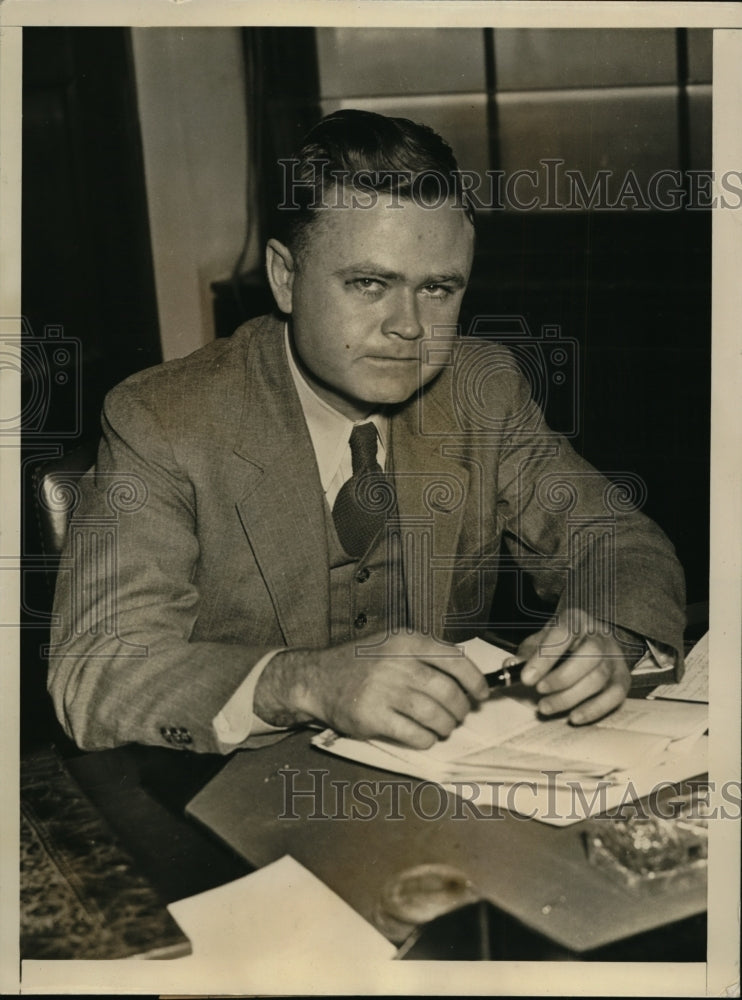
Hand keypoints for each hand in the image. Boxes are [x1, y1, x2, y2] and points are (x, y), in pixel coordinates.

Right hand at [254, 632, 488, 748]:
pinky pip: (415, 735)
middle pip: (448, 692)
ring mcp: (384, 691)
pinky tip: (424, 736)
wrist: (318, 678)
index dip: (475, 681)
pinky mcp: (373, 717)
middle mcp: (397, 664)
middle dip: (460, 709)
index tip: (481, 694)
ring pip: (435, 716)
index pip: (455, 660)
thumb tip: (467, 677)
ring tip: (442, 727)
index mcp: (406, 642)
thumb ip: (426, 654)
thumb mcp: (392, 643)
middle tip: (458, 715)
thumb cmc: (361, 663)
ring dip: (446, 726)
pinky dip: (427, 739)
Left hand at [509, 609, 630, 724]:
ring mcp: (615, 658)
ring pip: (599, 678)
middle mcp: (600, 636)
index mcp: (577, 620)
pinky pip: (614, 696)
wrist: (589, 642)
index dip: (545, 657)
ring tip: (545, 707)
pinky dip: (593, 710)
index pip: (564, 634)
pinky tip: (573, 717)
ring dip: (570, 697)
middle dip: (561, 678)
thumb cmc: (560, 643)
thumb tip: (511, 667)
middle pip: (590, 656)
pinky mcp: (622, 679)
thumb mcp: (540, 641)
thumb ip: (526, 654)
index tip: (527, 678)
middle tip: (538, 691)